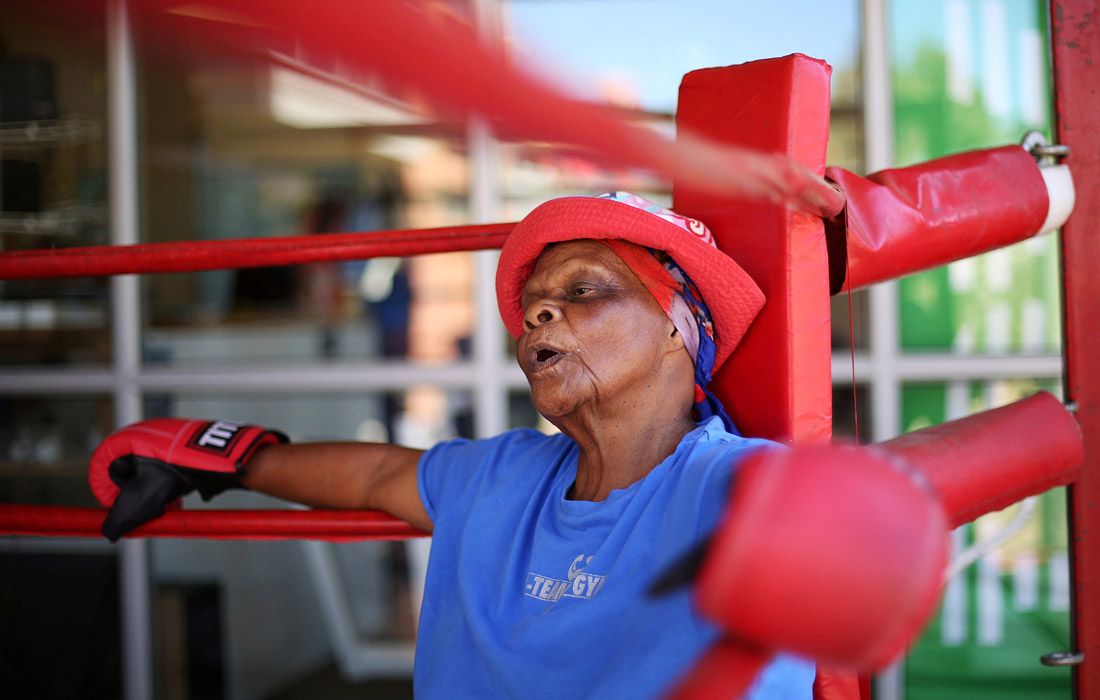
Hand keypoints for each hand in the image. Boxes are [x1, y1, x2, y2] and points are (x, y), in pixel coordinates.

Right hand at [89, 418, 287, 541]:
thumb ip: (120, 518)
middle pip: (127, 473)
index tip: (115, 508)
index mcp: (127, 438)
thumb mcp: (142, 497)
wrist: (221, 458)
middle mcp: (145, 434)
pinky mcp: (183, 449)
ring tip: (162, 510)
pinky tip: (176, 505)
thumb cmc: (177, 469)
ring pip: (149, 475)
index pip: (101, 466)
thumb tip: (109, 533)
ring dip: (152, 496)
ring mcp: (165, 440)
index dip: (105, 490)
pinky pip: (167, 471)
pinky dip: (168, 489)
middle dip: (133, 497)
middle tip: (141, 512)